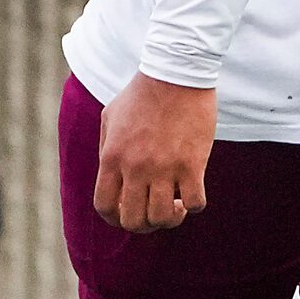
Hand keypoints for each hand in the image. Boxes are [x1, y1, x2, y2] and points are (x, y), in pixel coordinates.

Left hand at [94, 73, 215, 233]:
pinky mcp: (192, 164)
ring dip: (170, 218)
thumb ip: (106, 149)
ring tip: (175, 202)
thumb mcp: (110, 118)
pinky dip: (194, 205)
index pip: (104, 207)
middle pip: (133, 221)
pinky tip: (192, 191)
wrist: (175, 73)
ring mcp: (164, 168)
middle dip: (144, 225)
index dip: (116, 218)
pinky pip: (195, 203)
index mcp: (111, 157)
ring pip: (163, 218)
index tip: (129, 211)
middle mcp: (135, 167)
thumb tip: (110, 175)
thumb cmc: (141, 94)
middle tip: (155, 210)